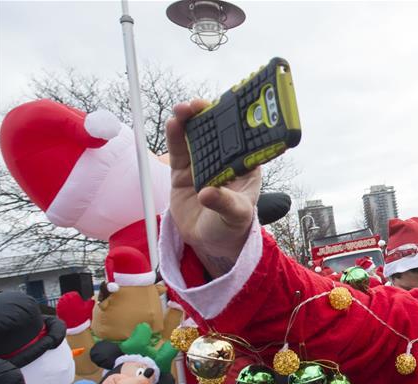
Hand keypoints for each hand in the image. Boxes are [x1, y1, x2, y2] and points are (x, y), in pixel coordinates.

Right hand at [166, 99, 261, 276]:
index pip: (239, 137)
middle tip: (196, 106)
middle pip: (214, 131)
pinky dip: (175, 136)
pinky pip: (179, 151)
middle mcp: (223, 160)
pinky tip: (172, 124)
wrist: (212, 243)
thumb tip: (207, 193)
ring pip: (194, 137)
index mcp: (244, 165)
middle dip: (206, 115)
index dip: (232, 120)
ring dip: (188, 121)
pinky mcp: (183, 172)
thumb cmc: (233, 226)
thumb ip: (225, 203)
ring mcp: (202, 164)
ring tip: (182, 111)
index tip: (224, 108)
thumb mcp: (236, 216)